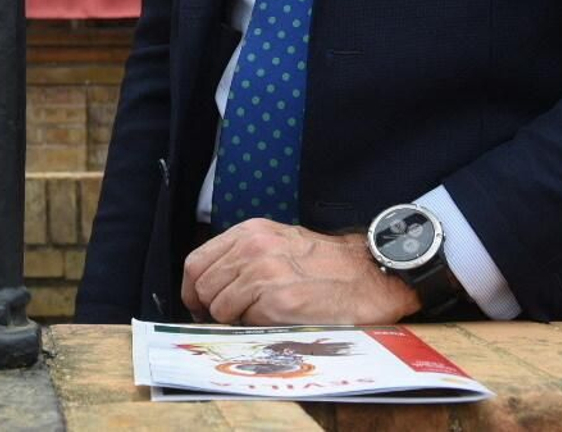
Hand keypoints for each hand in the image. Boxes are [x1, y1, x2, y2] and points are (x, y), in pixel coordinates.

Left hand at [182, 219, 418, 326]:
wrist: (369, 275)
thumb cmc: (326, 264)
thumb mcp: (278, 242)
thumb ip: (245, 256)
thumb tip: (214, 285)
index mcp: (250, 233)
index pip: (196, 262)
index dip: (192, 289)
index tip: (198, 304)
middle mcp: (252, 250)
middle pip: (203, 287)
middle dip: (209, 309)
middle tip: (226, 320)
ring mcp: (263, 277)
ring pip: (219, 308)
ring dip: (232, 320)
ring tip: (256, 319)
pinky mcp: (278, 304)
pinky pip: (245, 323)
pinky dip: (253, 328)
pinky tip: (274, 322)